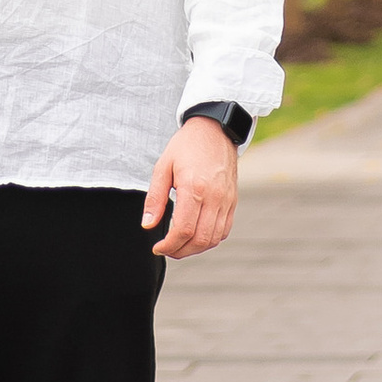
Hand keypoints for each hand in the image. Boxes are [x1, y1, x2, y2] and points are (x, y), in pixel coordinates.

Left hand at [143, 114, 237, 259]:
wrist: (215, 130)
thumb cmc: (186, 146)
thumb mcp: (163, 166)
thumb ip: (155, 198)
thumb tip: (148, 225)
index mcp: (195, 188)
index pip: (183, 229)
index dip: (169, 245)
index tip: (158, 247)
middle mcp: (214, 197)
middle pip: (199, 239)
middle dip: (180, 251)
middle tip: (166, 249)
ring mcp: (226, 200)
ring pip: (213, 238)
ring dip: (195, 248)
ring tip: (179, 245)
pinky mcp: (232, 201)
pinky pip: (224, 230)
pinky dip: (210, 240)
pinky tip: (196, 236)